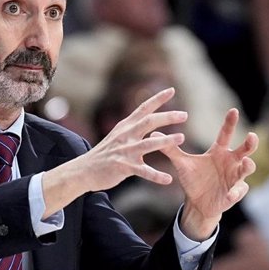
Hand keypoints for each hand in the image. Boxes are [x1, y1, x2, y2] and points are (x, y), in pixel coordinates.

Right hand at [41, 87, 186, 216]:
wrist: (84, 170)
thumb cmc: (104, 154)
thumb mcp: (117, 136)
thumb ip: (132, 128)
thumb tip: (148, 119)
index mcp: (125, 126)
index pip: (143, 108)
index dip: (158, 99)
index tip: (172, 90)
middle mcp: (125, 135)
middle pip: (149, 121)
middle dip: (167, 117)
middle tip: (184, 114)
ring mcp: (124, 151)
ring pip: (148, 144)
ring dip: (166, 140)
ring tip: (182, 138)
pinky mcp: (123, 167)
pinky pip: (143, 171)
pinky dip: (156, 176)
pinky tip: (168, 179)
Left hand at [157, 108, 258, 240]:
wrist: (197, 202)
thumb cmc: (193, 179)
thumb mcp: (181, 163)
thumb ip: (170, 149)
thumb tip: (153, 132)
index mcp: (219, 152)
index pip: (225, 134)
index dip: (230, 123)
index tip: (233, 110)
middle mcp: (230, 162)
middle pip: (245, 150)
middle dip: (250, 143)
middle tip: (251, 136)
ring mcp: (234, 177)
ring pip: (247, 169)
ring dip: (247, 166)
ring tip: (246, 163)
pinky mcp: (233, 193)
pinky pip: (238, 191)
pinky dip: (235, 192)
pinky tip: (230, 194)